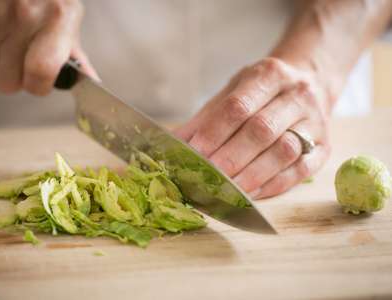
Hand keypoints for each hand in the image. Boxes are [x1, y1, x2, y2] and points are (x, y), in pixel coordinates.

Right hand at [0, 0, 97, 94]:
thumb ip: (75, 53)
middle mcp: (22, 17)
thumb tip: (87, 81)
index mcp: (55, 20)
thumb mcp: (70, 16)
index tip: (41, 83)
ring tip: (11, 48)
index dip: (38, 86)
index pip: (39, 72)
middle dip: (16, 80)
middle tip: (24, 65)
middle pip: (7, 81)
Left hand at [175, 57, 331, 198]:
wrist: (311, 82)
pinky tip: (252, 194)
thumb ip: (205, 118)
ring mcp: (316, 121)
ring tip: (227, 190)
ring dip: (252, 175)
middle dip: (230, 158)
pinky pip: (300, 171)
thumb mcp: (232, 91)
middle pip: (261, 130)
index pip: (237, 107)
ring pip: (284, 152)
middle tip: (207, 177)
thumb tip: (174, 144)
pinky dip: (273, 185)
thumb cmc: (262, 92)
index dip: (213, 133)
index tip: (193, 154)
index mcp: (269, 75)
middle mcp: (297, 95)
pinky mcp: (324, 147)